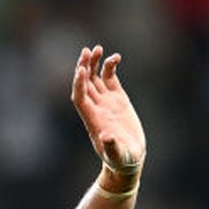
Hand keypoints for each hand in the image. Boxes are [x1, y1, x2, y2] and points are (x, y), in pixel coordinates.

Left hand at [71, 45, 145, 187]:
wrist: (129, 159)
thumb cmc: (122, 160)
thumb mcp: (118, 155)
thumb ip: (112, 147)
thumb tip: (106, 137)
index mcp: (93, 120)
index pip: (80, 98)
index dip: (79, 84)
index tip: (82, 70)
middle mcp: (97, 108)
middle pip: (84, 84)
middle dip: (83, 67)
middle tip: (87, 51)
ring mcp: (106, 102)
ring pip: (95, 77)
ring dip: (94, 63)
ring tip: (98, 48)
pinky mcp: (117, 98)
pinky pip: (110, 78)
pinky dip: (110, 67)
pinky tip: (116, 58)